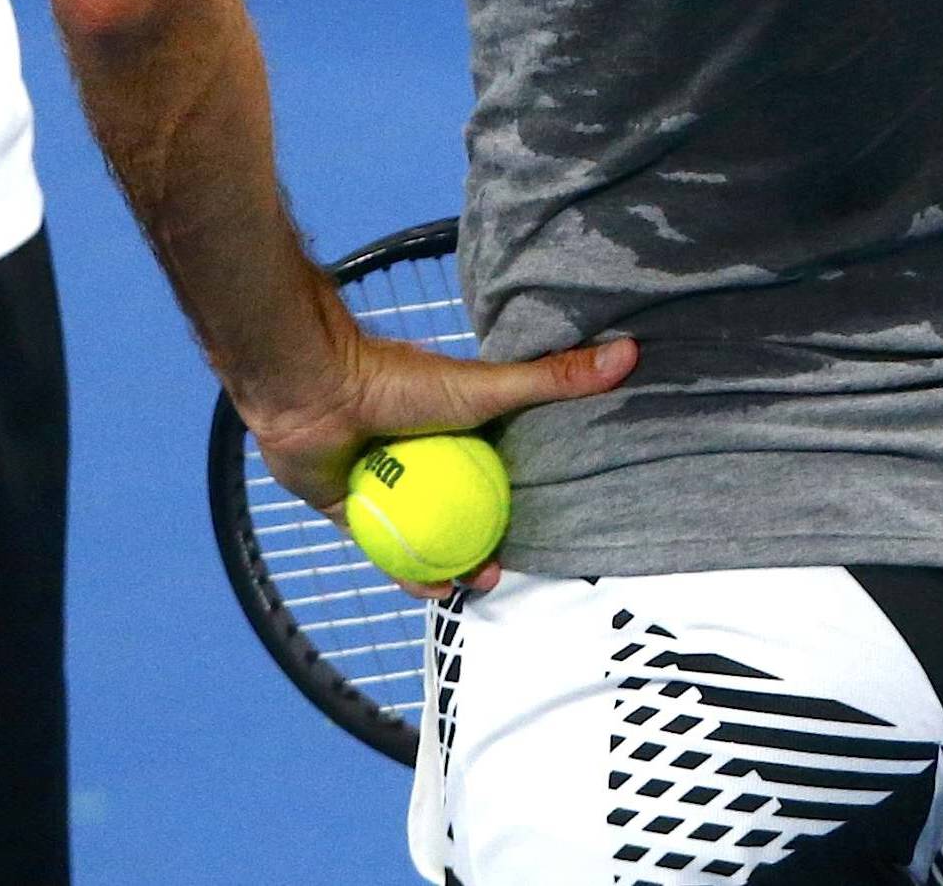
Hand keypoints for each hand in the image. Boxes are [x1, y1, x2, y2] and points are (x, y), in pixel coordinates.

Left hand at [248, 323, 638, 597]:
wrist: (314, 392)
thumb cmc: (401, 381)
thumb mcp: (486, 388)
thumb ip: (553, 378)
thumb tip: (629, 352)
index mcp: (457, 425)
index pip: (495, 475)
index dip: (515, 505)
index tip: (536, 533)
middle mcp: (424, 454)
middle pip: (461, 510)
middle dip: (484, 542)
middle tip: (499, 569)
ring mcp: (387, 481)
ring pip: (424, 535)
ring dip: (448, 562)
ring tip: (467, 586)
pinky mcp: (352, 505)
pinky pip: (383, 546)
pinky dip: (404, 568)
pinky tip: (428, 589)